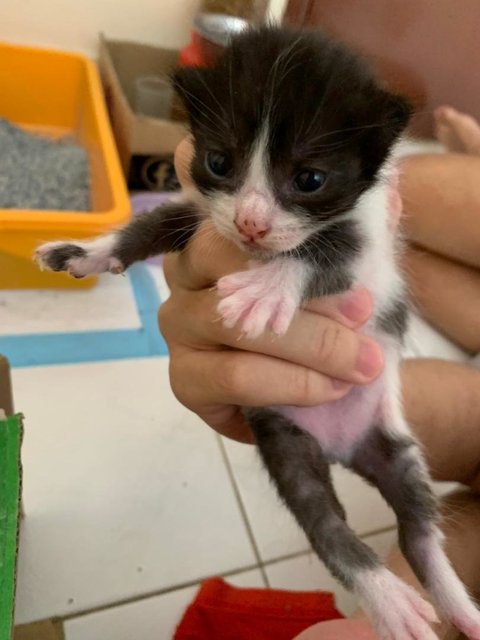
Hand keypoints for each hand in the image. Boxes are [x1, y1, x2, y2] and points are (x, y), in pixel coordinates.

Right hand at [158, 138, 383, 442]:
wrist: (323, 385)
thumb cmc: (330, 314)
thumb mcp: (347, 265)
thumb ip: (353, 229)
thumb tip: (388, 189)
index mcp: (216, 227)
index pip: (213, 190)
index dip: (244, 187)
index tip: (301, 224)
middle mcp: (186, 268)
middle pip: (223, 253)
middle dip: (301, 286)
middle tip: (364, 308)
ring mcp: (177, 321)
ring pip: (230, 320)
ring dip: (309, 343)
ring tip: (362, 361)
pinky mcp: (184, 377)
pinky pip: (234, 376)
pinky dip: (290, 383)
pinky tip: (331, 388)